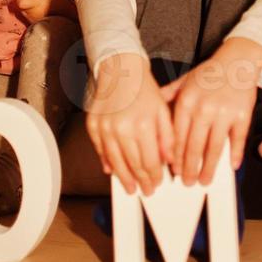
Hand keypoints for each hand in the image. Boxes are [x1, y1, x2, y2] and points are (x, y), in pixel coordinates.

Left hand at [12, 0, 54, 23]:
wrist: (64, 22)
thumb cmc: (56, 5)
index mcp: (30, 5)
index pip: (18, 0)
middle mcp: (27, 13)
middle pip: (21, 4)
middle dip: (29, 0)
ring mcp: (30, 20)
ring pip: (25, 10)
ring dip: (31, 6)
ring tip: (43, 5)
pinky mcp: (34, 24)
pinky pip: (30, 16)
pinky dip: (34, 12)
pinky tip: (44, 11)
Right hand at [84, 53, 172, 195]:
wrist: (120, 70)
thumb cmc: (144, 89)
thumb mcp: (163, 110)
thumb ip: (168, 137)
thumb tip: (168, 162)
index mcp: (143, 125)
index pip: (149, 161)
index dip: (154, 176)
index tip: (157, 183)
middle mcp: (122, 128)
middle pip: (132, 164)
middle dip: (140, 180)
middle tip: (146, 191)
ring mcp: (104, 128)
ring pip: (115, 161)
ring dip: (123, 177)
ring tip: (129, 188)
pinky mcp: (93, 125)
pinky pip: (100, 150)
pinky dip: (107, 161)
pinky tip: (112, 171)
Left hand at [161, 36, 261, 185]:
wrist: (236, 61)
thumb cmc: (208, 74)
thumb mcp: (183, 82)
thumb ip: (167, 99)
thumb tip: (149, 114)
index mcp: (187, 102)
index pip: (177, 137)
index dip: (175, 157)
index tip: (174, 171)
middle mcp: (204, 108)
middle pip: (194, 146)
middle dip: (189, 168)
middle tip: (188, 182)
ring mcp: (224, 112)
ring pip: (214, 147)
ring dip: (209, 167)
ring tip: (205, 180)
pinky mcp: (243, 114)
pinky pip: (238, 139)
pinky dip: (235, 154)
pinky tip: (232, 166)